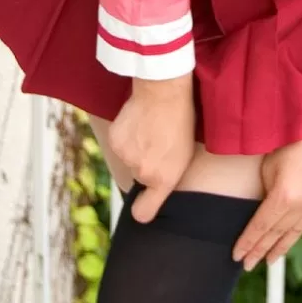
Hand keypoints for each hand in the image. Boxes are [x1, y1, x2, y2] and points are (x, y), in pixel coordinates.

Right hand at [108, 77, 195, 223]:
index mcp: (164, 179)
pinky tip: (137, 123)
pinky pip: (119, 145)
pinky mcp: (115, 141)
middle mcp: (143, 173)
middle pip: (139, 176)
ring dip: (135, 150)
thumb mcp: (186, 152)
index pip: (144, 212)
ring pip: (128, 160)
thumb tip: (159, 181)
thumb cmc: (182, 119)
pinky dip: (125, 137)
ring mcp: (127, 157)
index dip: (144, 208)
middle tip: (157, 144)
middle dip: (145, 164)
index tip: (144, 204)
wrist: (163, 90)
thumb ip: (169, 173)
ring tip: (148, 130)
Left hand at [231, 122, 301, 270]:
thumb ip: (265, 191)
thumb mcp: (269, 165)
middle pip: (277, 234)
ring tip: (269, 259)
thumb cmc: (290, 137)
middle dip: (261, 250)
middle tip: (248, 265)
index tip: (237, 256)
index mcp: (284, 195)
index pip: (261, 226)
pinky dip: (296, 230)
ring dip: (281, 246)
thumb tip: (259, 209)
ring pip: (296, 231)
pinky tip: (289, 237)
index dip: (248, 242)